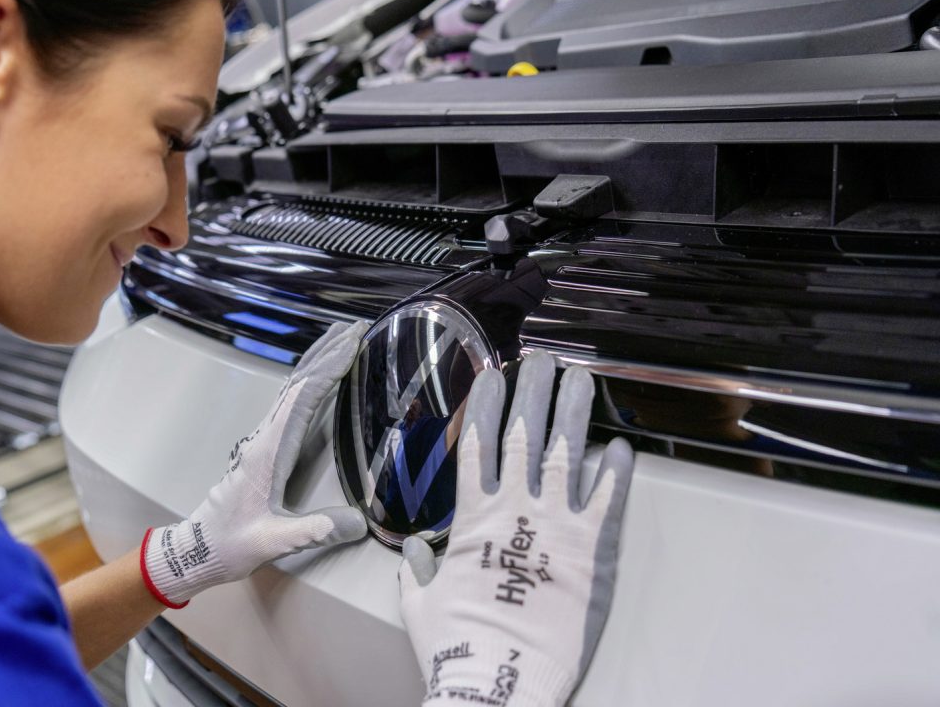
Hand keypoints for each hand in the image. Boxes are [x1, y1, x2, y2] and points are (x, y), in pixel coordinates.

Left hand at [141, 321, 369, 606]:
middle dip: (327, 352)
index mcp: (267, 452)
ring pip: (292, 389)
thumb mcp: (272, 542)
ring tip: (343, 340)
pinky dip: (309, 383)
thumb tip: (359, 523)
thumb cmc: (230, 544)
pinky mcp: (266, 449)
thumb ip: (313, 532)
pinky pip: (290, 405)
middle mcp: (264, 438)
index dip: (329, 369)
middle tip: (357, 327)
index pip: (302, 398)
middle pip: (297, 383)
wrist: (198, 550)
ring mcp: (263, 441)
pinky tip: (321, 380)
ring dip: (318, 362)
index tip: (353, 344)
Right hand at [399, 352, 633, 705]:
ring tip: (580, 379)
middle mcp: (516, 510)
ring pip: (567, 452)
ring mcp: (557, 526)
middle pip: (524, 434)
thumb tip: (411, 552)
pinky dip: (616, 471)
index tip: (491, 374)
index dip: (485, 404)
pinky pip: (609, 501)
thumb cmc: (458, 646)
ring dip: (573, 411)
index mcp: (474, 518)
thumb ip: (417, 570)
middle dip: (532, 390)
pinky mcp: (594, 552)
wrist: (501, 681)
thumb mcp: (422, 603)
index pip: (477, 444)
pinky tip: (622, 446)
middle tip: (541, 359)